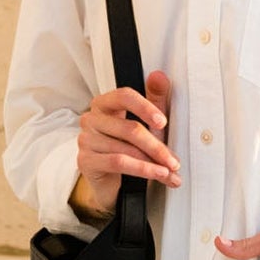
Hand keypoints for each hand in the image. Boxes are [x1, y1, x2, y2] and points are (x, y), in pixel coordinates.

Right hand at [70, 71, 175, 221]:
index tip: (162, 122)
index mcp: (105, 104)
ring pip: (126, 149)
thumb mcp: (145, 125)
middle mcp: (91, 119)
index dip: (145, 107)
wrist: (113, 183)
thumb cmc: (127, 150)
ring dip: (153, 163)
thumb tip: (159, 77)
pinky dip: (142, 170)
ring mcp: (86, 140)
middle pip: (130, 128)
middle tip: (174, 160)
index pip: (124, 96)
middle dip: (157, 147)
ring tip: (170, 172)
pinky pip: (118, 162)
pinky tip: (156, 174)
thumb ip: (154, 101)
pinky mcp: (86, 160)